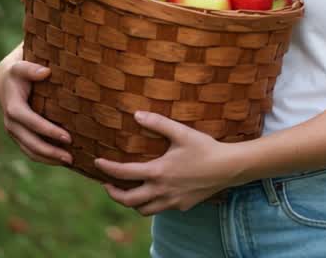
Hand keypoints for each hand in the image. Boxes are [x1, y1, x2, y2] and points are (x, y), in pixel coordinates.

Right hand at [0, 58, 72, 166]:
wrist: (5, 80)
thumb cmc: (19, 71)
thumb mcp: (21, 66)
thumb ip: (30, 68)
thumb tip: (45, 72)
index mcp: (13, 105)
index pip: (29, 121)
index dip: (47, 130)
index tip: (67, 137)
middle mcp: (10, 122)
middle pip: (29, 141)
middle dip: (50, 151)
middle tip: (71, 157)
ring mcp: (14, 131)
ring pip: (29, 150)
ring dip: (48, 158)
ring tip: (70, 161)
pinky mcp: (18, 136)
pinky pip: (30, 150)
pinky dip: (44, 158)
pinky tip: (61, 160)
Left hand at [96, 111, 241, 215]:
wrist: (229, 168)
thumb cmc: (205, 148)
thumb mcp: (181, 132)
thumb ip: (158, 123)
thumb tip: (136, 114)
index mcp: (157, 172)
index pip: (124, 173)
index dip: (106, 168)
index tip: (97, 163)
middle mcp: (161, 190)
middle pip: (128, 200)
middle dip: (113, 194)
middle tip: (107, 184)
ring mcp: (172, 201)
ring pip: (143, 210)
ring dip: (131, 203)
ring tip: (128, 191)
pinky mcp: (182, 206)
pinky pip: (161, 209)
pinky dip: (151, 204)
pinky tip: (154, 193)